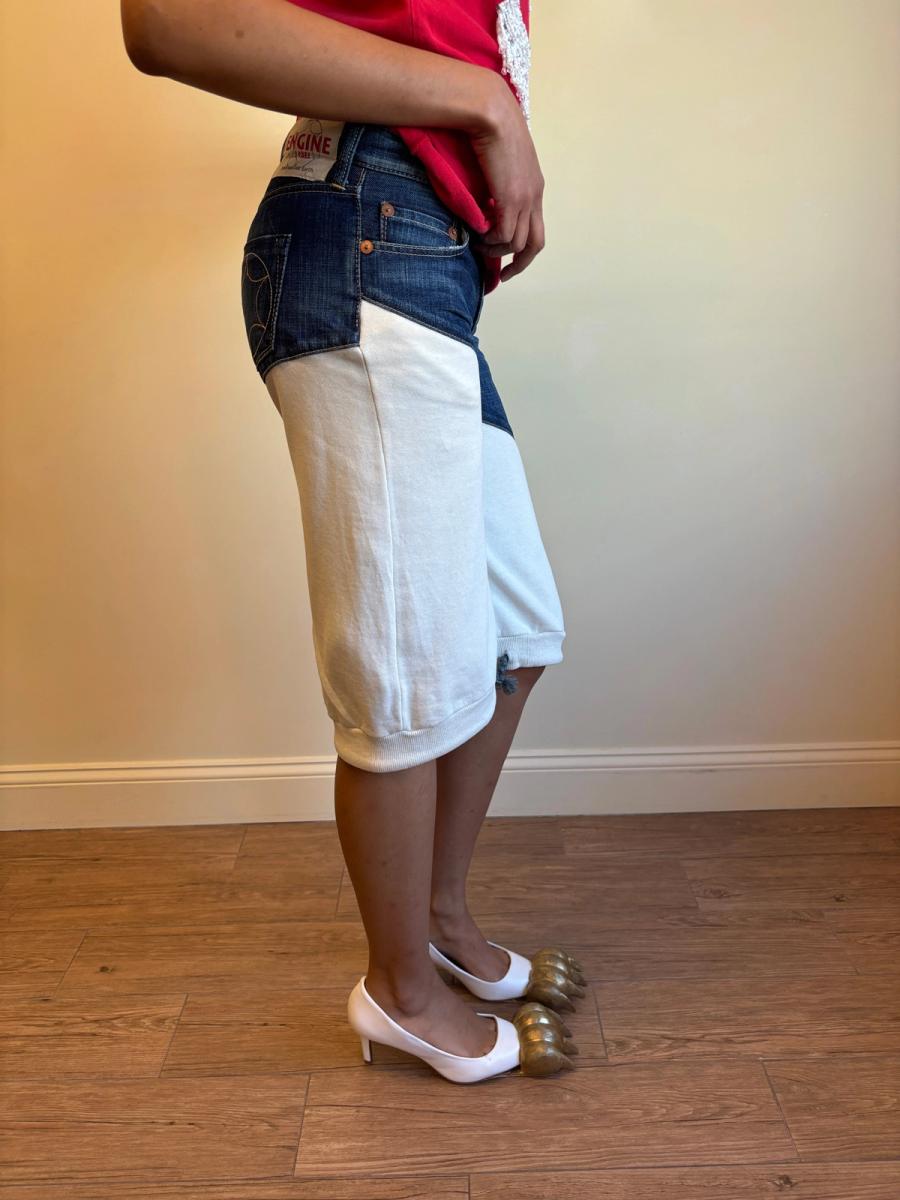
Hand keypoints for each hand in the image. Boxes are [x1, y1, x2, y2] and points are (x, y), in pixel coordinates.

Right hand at [466, 77, 545, 281]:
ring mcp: (525, 198)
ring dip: (494, 250)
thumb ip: (495, 180)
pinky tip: (474, 236)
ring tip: (475, 247)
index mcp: (534, 185)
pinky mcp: (511, 199)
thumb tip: (481, 200)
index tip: (506, 260)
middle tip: (501, 277)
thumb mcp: (497, 158)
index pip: (535, 226)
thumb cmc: (486, 125)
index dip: (522, 248)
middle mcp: (534, 194)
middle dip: (519, 264)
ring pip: (514, 243)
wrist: (488, 109)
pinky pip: (503, 235)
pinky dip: (489, 241)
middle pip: (535, 243)